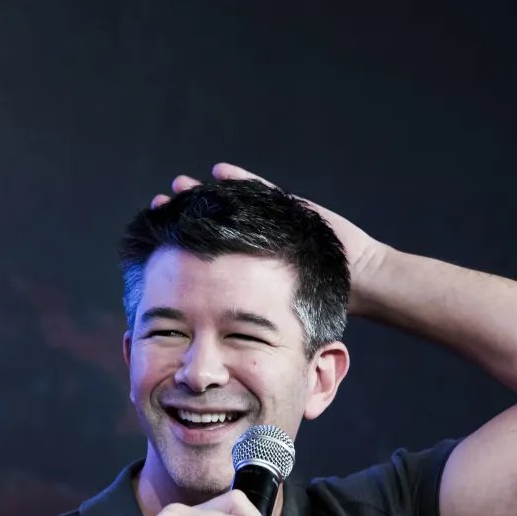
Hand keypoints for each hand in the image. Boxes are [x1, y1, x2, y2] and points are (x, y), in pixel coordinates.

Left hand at [152, 162, 387, 299]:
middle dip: (185, 214)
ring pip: (232, 204)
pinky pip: (261, 190)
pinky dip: (241, 179)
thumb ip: (248, 321)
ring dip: (206, 194)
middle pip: (212, 223)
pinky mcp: (290, 207)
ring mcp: (272, 223)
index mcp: (247, 269)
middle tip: (159, 205)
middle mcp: (255, 244)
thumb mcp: (275, 313)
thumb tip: (212, 344)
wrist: (361, 279)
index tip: (155, 237)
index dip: (181, 243)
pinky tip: (219, 171)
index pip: (206, 251)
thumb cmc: (321, 301)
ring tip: (179, 185)